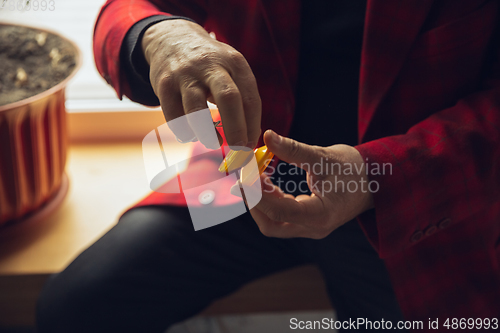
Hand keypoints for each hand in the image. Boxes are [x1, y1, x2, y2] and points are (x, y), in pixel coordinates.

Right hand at [141, 19, 260, 148]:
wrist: (172, 39)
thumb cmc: (209, 66)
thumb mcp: (230, 70)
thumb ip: (241, 99)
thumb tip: (248, 139)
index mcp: (234, 62)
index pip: (250, 98)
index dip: (252, 126)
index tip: (249, 145)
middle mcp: (211, 65)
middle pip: (228, 99)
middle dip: (236, 129)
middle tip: (237, 150)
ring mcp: (186, 74)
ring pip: (197, 110)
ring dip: (207, 134)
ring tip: (213, 141)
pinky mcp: (164, 83)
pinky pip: (174, 116)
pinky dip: (184, 132)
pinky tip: (191, 134)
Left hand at [249, 130, 373, 238]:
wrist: (375, 182)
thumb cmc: (354, 169)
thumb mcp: (324, 156)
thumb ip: (294, 149)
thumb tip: (267, 135)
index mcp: (321, 215)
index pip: (279, 210)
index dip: (257, 193)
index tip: (245, 173)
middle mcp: (314, 228)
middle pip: (271, 224)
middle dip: (252, 201)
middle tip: (242, 176)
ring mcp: (310, 228)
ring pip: (273, 222)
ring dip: (259, 201)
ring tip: (252, 174)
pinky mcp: (307, 222)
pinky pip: (281, 216)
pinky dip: (269, 199)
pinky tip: (264, 179)